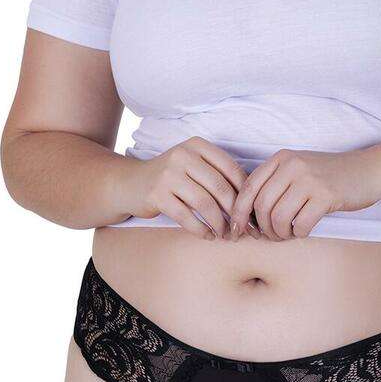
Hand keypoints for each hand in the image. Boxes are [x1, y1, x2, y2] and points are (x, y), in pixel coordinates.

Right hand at [124, 136, 261, 240]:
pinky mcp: (157, 194)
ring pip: (205, 203)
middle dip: (234, 212)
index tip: (249, 211)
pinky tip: (207, 236)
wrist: (130, 183)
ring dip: (218, 223)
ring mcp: (168, 174)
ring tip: (224, 234)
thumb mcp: (193, 166)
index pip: (231, 169)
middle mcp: (183, 155)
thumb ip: (217, 174)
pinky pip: (186, 216)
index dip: (244, 193)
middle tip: (239, 228)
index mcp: (197, 145)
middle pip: (220, 187)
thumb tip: (251, 199)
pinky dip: (200, 229)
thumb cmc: (171, 178)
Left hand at [229, 147, 380, 241]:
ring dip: (280, 234)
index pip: (248, 188)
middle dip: (262, 229)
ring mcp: (309, 179)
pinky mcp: (326, 196)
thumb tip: (245, 217)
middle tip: (272, 236)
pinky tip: (304, 230)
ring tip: (288, 234)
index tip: (238, 231)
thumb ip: (274, 185)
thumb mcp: (299, 170)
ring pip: (278, 218)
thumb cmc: (330, 176)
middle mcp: (292, 165)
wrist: (369, 170)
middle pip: (261, 206)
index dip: (238, 214)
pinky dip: (298, 234)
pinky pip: (300, 224)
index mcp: (281, 158)